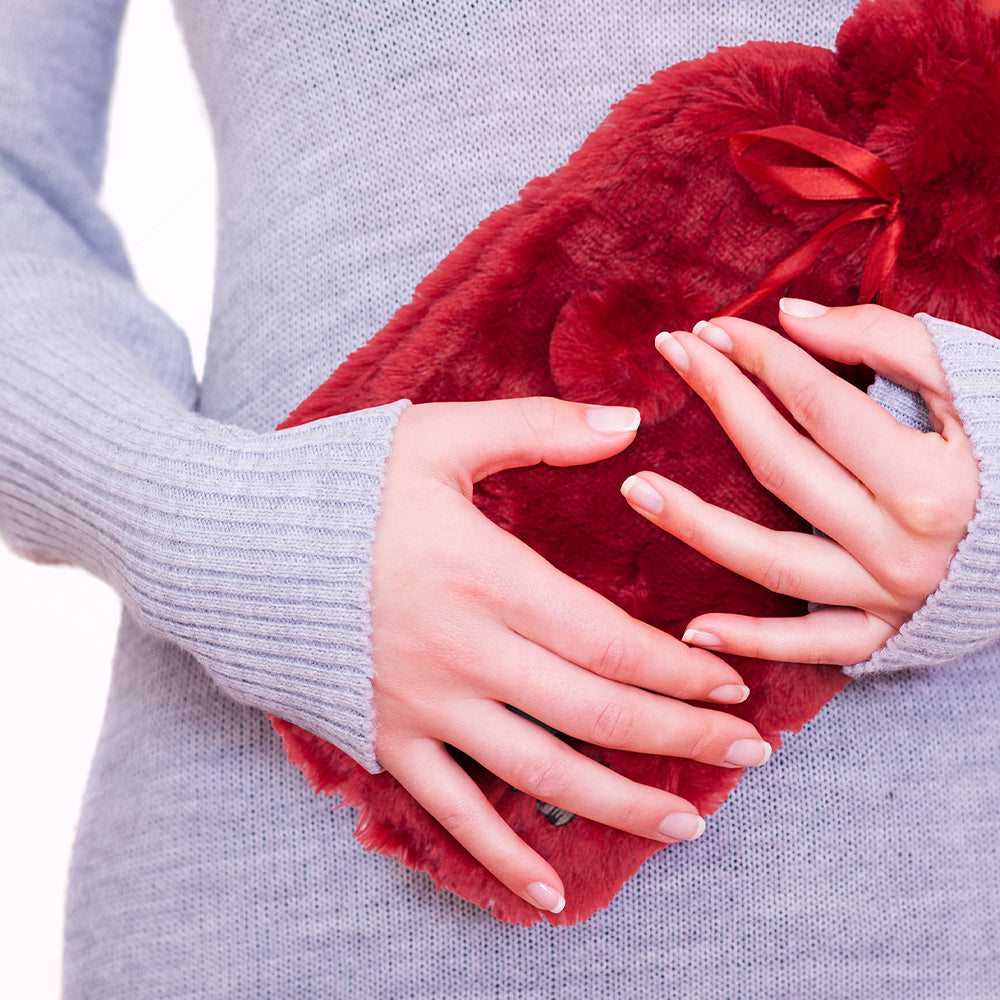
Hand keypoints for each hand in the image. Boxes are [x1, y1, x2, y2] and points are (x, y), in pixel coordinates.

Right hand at [370, 397, 772, 914]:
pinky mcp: (385, 738)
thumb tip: (627, 420)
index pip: (608, 641)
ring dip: (622, 804)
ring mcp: (423, 706)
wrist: (229, 543)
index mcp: (485, 576)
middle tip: (748, 755)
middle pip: (595, 714)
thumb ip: (539, 428)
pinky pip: (450, 811)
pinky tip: (551, 896)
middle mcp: (463, 653)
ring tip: (687, 824)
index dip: (679, 669)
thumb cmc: (337, 484)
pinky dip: (501, 858)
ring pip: (541, 775)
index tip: (730, 683)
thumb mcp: (437, 439)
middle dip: (680, 738)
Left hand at [621, 300, 978, 665]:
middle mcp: (902, 543)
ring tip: (637, 490)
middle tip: (673, 356)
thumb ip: (887, 343)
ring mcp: (886, 596)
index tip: (712, 329)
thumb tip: (791, 317)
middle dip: (722, 401)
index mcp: (929, 477)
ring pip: (771, 562)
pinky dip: (754, 640)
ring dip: (698, 527)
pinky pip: (808, 644)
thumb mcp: (972, 385)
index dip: (759, 358)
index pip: (817, 403)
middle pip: (781, 465)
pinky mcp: (881, 636)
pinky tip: (693, 628)